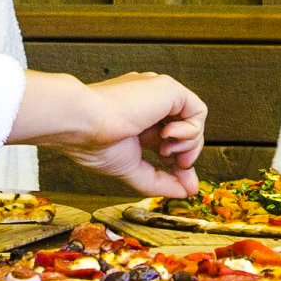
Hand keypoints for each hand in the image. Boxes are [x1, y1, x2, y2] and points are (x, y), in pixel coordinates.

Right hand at [19, 70, 207, 194]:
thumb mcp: (132, 169)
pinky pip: (198, 110)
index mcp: (137, 120)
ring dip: (188, 144)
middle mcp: (150, 105)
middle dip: (187, 156)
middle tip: (179, 167)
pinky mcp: (168, 88)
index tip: (182, 184)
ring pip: (194, 121)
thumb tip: (187, 192)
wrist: (82, 121)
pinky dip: (191, 130)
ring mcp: (159, 95)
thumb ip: (159, 182)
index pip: (169, 142)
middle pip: (186, 132)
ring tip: (164, 149)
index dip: (179, 164)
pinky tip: (168, 136)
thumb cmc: (94, 141)